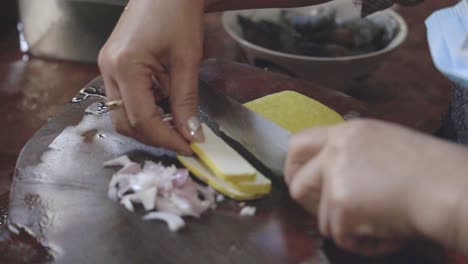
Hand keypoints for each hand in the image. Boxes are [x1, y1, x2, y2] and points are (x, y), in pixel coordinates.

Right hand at [98, 0, 205, 153]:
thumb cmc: (178, 14)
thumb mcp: (187, 60)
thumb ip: (186, 101)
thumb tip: (191, 134)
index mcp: (125, 66)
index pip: (142, 119)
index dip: (167, 139)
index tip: (190, 147)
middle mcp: (109, 69)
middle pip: (125, 122)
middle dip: (154, 136)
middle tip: (183, 140)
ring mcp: (107, 68)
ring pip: (121, 114)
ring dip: (148, 125)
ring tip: (176, 125)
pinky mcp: (113, 66)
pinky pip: (124, 99)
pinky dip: (144, 110)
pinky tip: (165, 108)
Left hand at [285, 119, 467, 255]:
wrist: (450, 188)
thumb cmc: (431, 171)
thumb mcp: (384, 146)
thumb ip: (352, 155)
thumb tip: (331, 177)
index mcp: (347, 132)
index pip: (298, 143)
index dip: (294, 168)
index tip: (301, 182)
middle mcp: (335, 150)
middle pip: (297, 184)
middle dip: (309, 206)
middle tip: (333, 214)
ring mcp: (335, 176)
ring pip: (320, 218)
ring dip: (346, 228)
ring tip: (379, 223)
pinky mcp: (341, 204)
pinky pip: (341, 237)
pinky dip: (364, 243)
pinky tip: (389, 232)